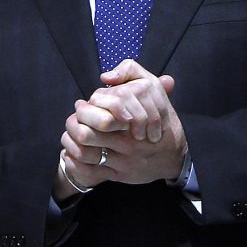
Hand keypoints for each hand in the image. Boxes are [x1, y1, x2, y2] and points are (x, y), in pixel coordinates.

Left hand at [59, 59, 186, 186]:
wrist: (175, 156)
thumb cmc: (160, 118)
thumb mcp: (152, 87)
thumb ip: (130, 71)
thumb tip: (105, 77)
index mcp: (131, 116)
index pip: (97, 107)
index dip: (85, 106)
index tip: (83, 105)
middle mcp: (126, 139)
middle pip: (86, 131)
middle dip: (73, 123)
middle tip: (74, 120)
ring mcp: (123, 158)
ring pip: (85, 149)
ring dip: (71, 141)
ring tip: (71, 135)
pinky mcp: (120, 175)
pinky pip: (90, 172)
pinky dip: (75, 163)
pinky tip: (72, 155)